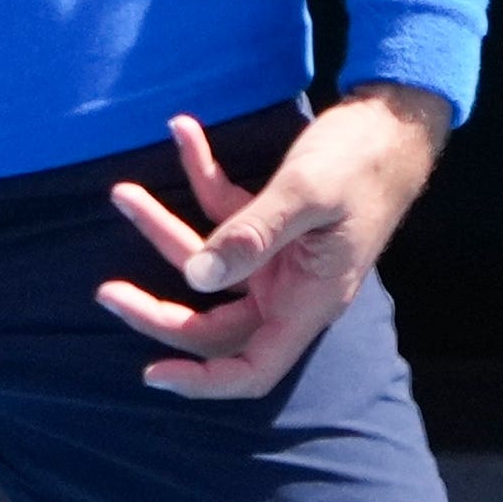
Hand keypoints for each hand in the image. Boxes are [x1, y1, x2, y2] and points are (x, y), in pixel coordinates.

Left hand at [97, 94, 444, 402]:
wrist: (396, 120)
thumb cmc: (363, 159)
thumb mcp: (306, 193)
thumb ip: (252, 235)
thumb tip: (195, 277)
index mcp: (308, 300)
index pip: (252, 367)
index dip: (202, 382)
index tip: (152, 373)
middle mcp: (290, 289)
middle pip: (214, 323)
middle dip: (158, 308)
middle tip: (107, 290)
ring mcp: (281, 257)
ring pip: (210, 263)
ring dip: (164, 229)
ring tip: (122, 192)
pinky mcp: (275, 222)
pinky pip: (227, 213)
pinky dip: (201, 178)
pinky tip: (185, 133)